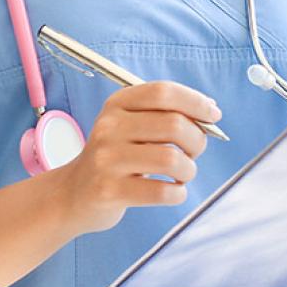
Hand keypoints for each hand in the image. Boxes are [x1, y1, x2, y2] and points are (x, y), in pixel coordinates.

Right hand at [51, 80, 220, 235]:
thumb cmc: (116, 157)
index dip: (195, 102)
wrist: (73, 194)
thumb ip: (167, 114)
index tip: (214, 116)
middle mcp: (109, 127)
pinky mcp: (108, 191)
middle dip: (198, 140)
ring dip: (189, 169)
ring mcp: (106, 160)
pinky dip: (178, 193)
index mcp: (117, 104)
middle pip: (173, 125)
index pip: (164, 92)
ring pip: (171, 159)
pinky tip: (173, 191)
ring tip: (183, 174)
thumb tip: (211, 110)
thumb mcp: (132, 126)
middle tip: (194, 152)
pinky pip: (161, 191)